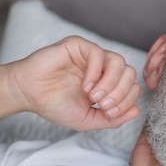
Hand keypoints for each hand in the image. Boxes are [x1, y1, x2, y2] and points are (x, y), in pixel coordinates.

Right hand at [7, 36, 140, 130]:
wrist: (28, 95)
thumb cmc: (56, 105)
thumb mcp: (88, 119)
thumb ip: (112, 119)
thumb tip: (137, 111)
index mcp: (108, 82)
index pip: (132, 86)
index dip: (126, 101)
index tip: (108, 113)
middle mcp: (103, 67)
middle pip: (129, 73)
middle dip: (120, 93)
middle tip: (102, 105)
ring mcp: (92, 55)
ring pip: (119, 62)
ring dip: (111, 83)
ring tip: (94, 97)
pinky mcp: (78, 46)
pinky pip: (98, 53)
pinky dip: (95, 72)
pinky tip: (85, 86)